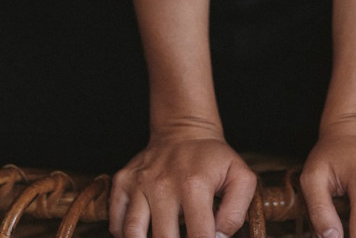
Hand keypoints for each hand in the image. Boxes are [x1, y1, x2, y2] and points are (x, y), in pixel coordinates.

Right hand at [108, 124, 257, 237]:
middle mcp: (162, 184)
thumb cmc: (213, 159)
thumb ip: (236, 212)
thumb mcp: (239, 177)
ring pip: (132, 233)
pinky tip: (143, 233)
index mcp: (194, 185)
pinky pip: (116, 222)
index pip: (198, 237)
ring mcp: (139, 183)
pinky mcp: (122, 182)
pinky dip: (124, 234)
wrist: (184, 129)